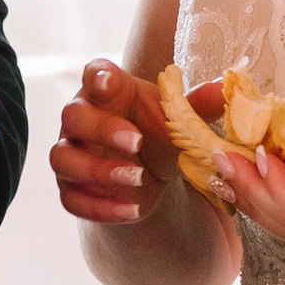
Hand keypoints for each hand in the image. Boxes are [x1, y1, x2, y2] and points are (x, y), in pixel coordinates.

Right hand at [52, 57, 193, 224]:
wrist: (147, 173)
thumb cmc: (157, 131)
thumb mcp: (178, 119)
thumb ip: (195, 105)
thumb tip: (222, 87)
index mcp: (106, 92)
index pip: (93, 74)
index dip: (98, 76)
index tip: (111, 81)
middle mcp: (80, 118)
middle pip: (73, 116)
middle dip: (102, 129)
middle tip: (137, 141)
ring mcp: (71, 154)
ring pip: (62, 158)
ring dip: (97, 170)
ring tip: (136, 179)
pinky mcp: (71, 188)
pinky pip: (71, 199)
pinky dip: (100, 207)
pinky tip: (132, 210)